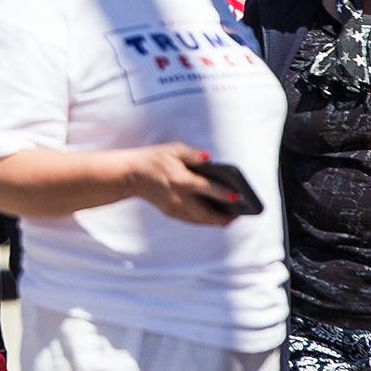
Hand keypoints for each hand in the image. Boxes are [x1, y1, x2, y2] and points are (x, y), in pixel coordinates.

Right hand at [125, 144, 244, 226]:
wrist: (130, 175)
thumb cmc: (153, 159)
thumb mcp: (173, 150)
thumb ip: (193, 155)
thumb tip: (210, 159)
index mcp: (182, 180)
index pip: (209, 189)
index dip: (226, 194)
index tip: (239, 197)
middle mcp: (179, 198)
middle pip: (208, 214)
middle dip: (226, 217)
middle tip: (239, 214)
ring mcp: (174, 208)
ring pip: (201, 220)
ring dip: (217, 221)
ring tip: (231, 217)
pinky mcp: (170, 213)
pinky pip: (192, 220)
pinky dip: (205, 220)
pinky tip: (213, 216)